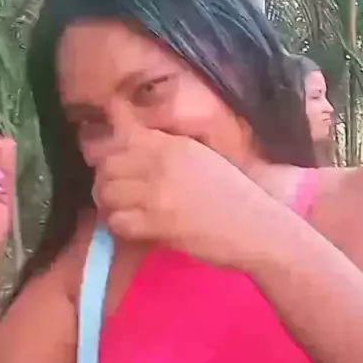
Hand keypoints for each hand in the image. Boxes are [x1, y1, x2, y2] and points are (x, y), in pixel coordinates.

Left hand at [90, 127, 268, 266]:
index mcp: (172, 144)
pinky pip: (118, 221)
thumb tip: (130, 140)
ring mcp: (157, 193)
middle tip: (115, 195)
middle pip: (106, 165)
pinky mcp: (157, 223)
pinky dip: (120, 227)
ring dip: (109, 205)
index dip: (108, 150)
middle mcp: (160, 162)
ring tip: (122, 212)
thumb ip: (167, 149)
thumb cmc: (234, 195)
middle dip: (105, 180)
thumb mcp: (201, 158)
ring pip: (106, 193)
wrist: (257, 228)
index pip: (122, 133)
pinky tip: (133, 229)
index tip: (108, 163)